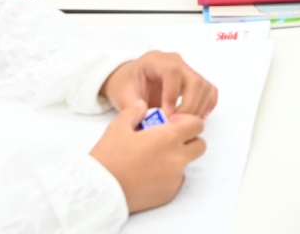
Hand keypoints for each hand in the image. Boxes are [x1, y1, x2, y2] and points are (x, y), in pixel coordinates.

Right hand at [89, 100, 206, 213]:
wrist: (100, 190)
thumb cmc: (109, 157)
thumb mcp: (118, 127)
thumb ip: (134, 112)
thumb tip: (142, 106)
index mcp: (168, 137)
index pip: (197, 124)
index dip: (187, 121)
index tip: (172, 123)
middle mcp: (177, 158)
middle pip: (200, 145)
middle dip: (189, 140)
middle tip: (168, 140)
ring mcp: (174, 178)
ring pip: (187, 164)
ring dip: (178, 158)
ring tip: (156, 158)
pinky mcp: (169, 194)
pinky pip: (177, 180)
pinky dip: (169, 176)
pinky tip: (150, 174)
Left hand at [100, 51, 218, 118]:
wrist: (128, 78)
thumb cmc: (125, 85)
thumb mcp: (123, 95)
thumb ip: (134, 108)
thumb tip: (148, 122)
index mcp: (156, 61)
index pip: (172, 72)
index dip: (172, 94)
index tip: (167, 114)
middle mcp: (175, 62)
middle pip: (194, 80)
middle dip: (189, 106)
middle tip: (177, 124)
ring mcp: (186, 70)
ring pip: (204, 86)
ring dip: (198, 108)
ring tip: (184, 124)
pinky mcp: (193, 81)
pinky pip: (209, 90)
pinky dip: (207, 104)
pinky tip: (199, 117)